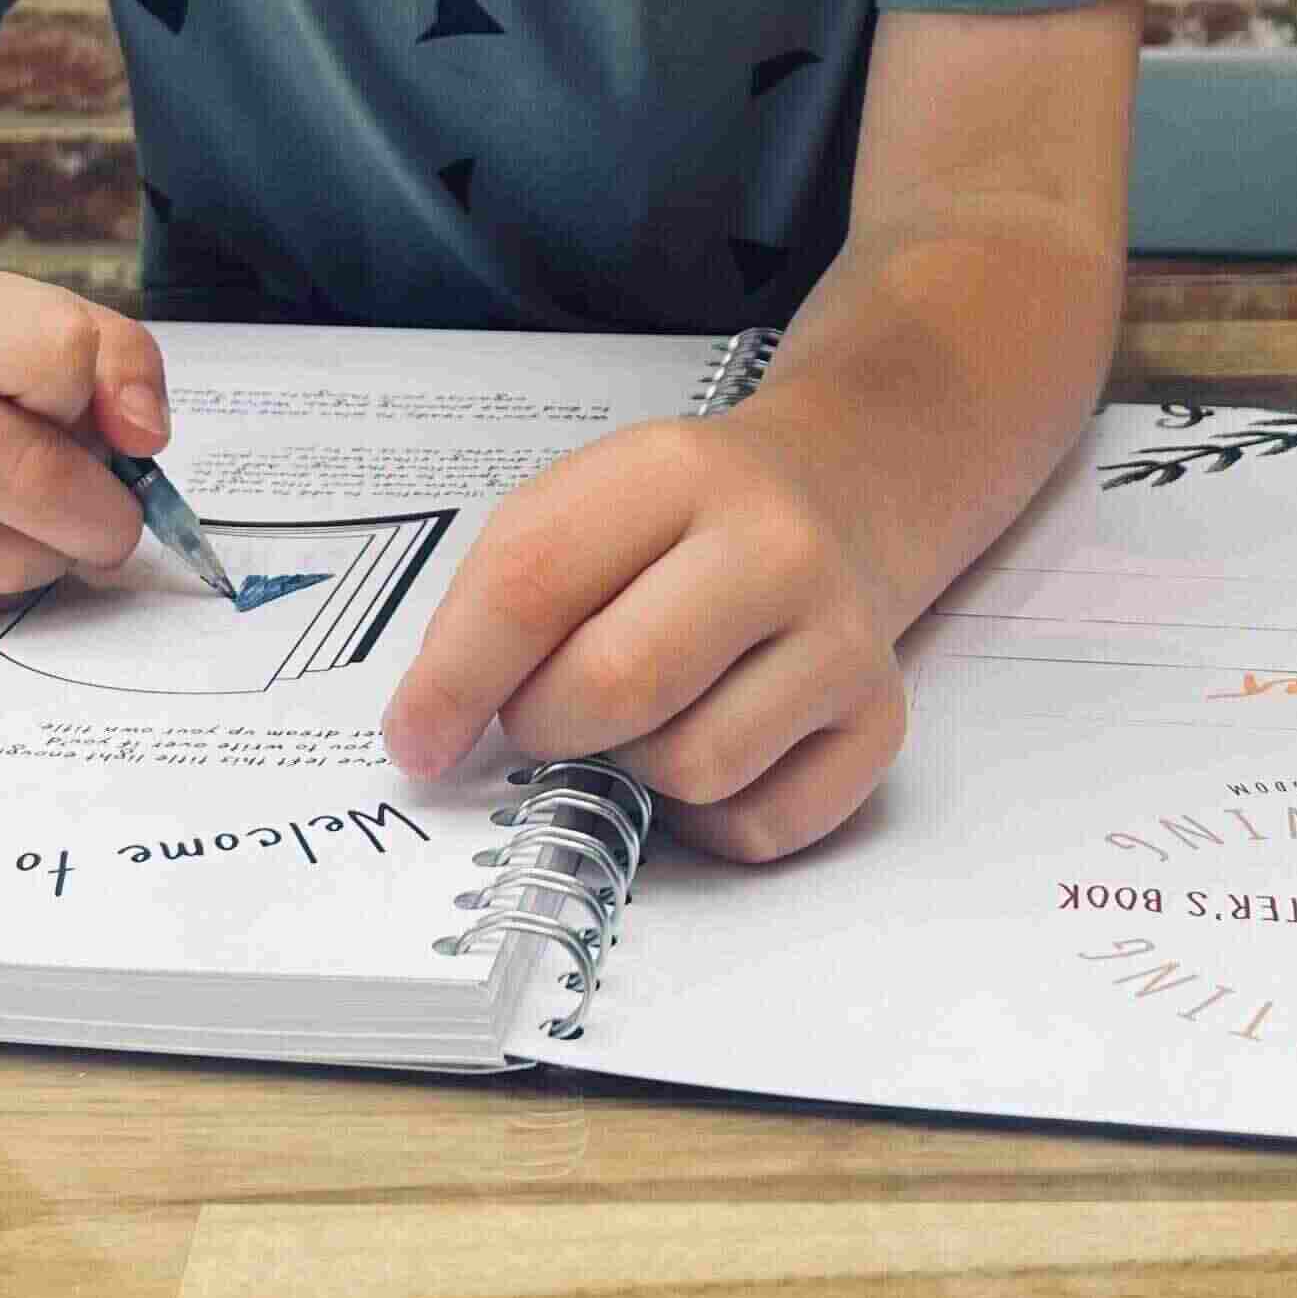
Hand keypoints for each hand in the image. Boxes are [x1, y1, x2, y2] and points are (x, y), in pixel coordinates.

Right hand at [0, 258, 171, 619]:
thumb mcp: (16, 311)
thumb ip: (114, 355)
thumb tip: (146, 439)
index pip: (61, 355)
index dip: (92, 389)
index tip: (77, 401)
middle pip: (40, 480)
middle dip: (106, 510)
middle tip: (112, 508)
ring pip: (11, 563)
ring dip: (53, 550)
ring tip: (27, 509)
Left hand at [379, 416, 908, 862]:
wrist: (839, 491)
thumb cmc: (684, 517)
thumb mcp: (583, 501)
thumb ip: (499, 598)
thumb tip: (430, 733)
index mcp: (674, 470)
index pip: (533, 582)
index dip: (452, 679)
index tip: (415, 737)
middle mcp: (774, 545)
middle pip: (615, 686)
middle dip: (546, 725)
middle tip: (541, 712)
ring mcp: (842, 635)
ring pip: (691, 770)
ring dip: (635, 768)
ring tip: (646, 711)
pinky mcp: (881, 717)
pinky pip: (760, 826)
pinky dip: (710, 815)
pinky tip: (712, 738)